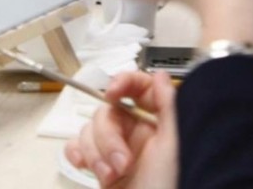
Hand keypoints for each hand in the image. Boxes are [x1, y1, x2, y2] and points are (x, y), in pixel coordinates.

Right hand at [65, 71, 177, 186]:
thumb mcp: (175, 148)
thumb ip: (168, 108)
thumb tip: (161, 76)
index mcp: (157, 125)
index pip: (138, 88)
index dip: (124, 83)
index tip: (114, 93)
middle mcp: (137, 135)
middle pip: (107, 112)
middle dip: (108, 137)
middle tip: (122, 163)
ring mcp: (117, 153)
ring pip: (90, 130)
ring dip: (95, 153)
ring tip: (110, 177)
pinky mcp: (102, 170)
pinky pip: (79, 149)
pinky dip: (77, 154)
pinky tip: (84, 165)